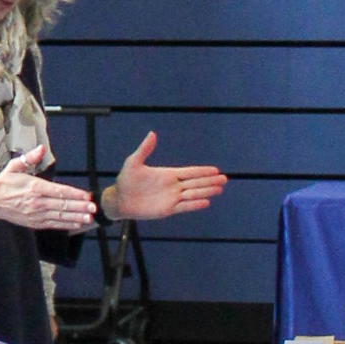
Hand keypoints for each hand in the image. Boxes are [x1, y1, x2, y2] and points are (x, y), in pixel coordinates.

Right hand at [0, 146, 95, 232]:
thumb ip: (29, 158)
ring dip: (76, 217)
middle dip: (80, 207)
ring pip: (60, 216)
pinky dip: (66, 224)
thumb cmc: (5, 183)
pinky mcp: (34, 223)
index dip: (75, 194)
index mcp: (34, 187)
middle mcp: (37, 202)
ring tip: (89, 218)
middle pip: (62, 205)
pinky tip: (76, 224)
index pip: (59, 191)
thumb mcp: (14, 166)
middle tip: (94, 208)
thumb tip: (41, 148)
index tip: (87, 196)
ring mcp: (36, 214)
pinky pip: (53, 224)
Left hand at [104, 133, 227, 222]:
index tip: (216, 170)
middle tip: (225, 179)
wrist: (120, 200)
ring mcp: (172, 198)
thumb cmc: (126, 180)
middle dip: (210, 181)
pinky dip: (195, 205)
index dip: (203, 171)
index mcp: (168, 174)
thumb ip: (144, 149)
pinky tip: (206, 202)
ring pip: (193, 194)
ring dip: (206, 191)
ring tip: (220, 189)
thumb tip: (152, 134)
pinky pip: (184, 207)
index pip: (190, 172)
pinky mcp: (168, 209)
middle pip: (196, 182)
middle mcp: (173, 186)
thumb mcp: (134, 162)